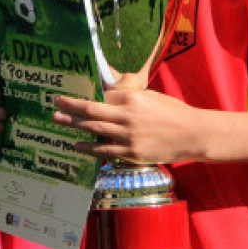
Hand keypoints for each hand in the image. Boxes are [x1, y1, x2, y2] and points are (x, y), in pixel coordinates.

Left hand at [52, 88, 203, 164]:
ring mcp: (129, 136)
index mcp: (133, 98)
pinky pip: (105, 151)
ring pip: (94, 130)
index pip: (102, 96)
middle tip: (55, 103)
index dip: (85, 96)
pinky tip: (77, 145)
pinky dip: (89, 148)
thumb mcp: (151, 97)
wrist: (193, 134)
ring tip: (59, 121)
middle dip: (70, 106)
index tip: (71, 94)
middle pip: (91, 111)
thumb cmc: (173, 112)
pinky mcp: (132, 153)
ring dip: (74, 125)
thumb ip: (130, 98)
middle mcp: (128, 116)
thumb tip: (109, 97)